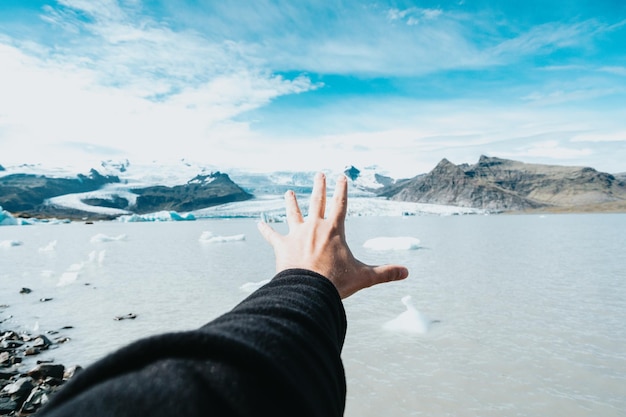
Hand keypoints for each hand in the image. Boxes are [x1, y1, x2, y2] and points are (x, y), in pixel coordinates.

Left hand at [257, 172, 408, 298]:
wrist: (308, 290)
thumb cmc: (336, 282)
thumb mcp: (364, 276)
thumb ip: (385, 272)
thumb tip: (407, 272)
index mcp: (334, 230)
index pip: (340, 204)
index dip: (342, 189)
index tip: (342, 176)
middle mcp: (315, 227)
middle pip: (317, 201)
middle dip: (319, 187)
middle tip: (318, 174)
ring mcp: (297, 235)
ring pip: (293, 213)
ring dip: (291, 203)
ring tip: (288, 192)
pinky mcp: (282, 246)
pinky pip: (272, 235)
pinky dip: (265, 229)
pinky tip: (259, 223)